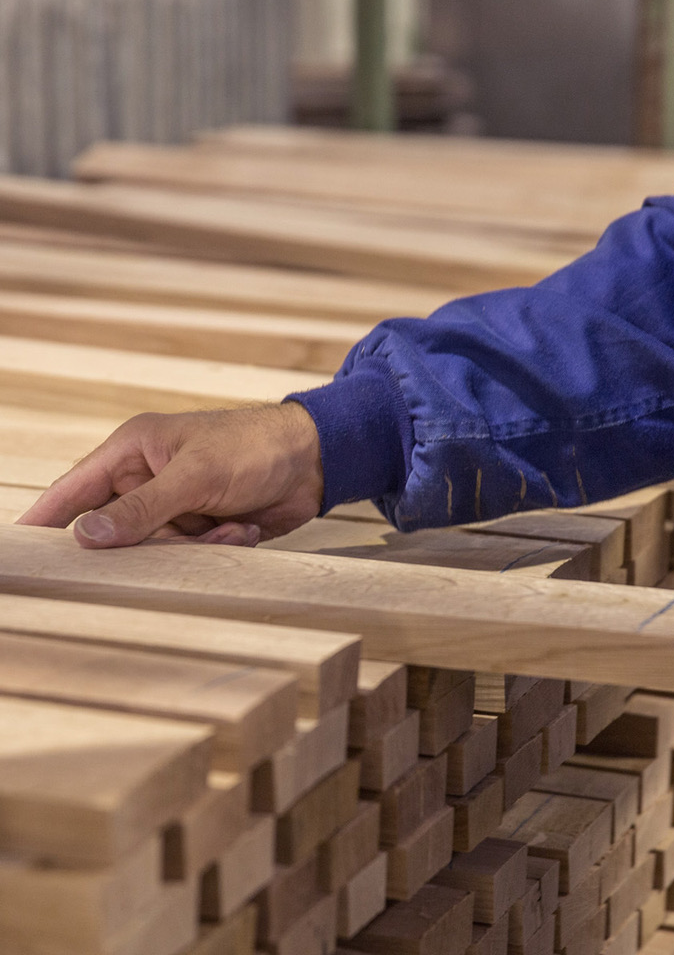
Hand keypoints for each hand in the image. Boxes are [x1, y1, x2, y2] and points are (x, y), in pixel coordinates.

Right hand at [17, 403, 323, 548]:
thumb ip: (142, 508)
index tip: (18, 556)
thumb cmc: (253, 447)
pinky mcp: (203, 527)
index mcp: (131, 452)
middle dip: (146, 546)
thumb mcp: (195, 475)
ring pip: (157, 551)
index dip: (43, 522)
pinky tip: (245, 529)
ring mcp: (175, 507)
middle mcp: (147, 480)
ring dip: (195, 547)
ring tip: (230, 526)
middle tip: (176, 543)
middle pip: (115, 533)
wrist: (315, 461)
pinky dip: (218, 549)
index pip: (72, 492)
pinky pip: (191, 556)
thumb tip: (86, 537)